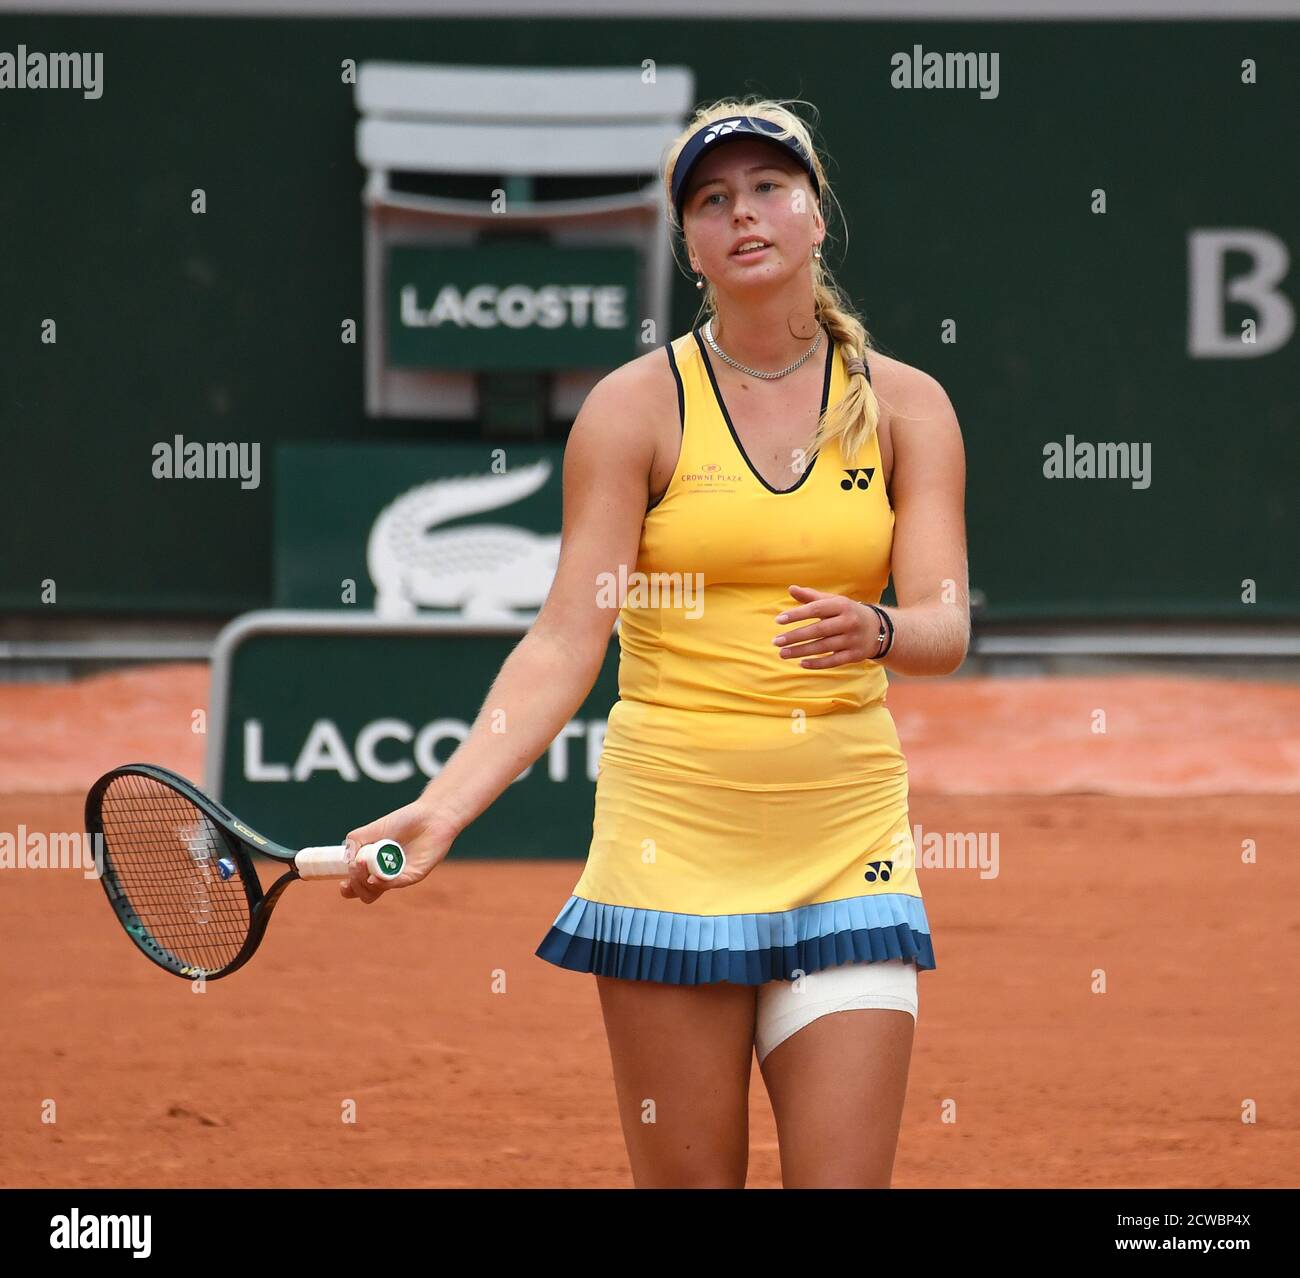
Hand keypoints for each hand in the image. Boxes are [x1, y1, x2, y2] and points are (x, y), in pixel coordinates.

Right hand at [339, 800, 457, 904]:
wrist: (430, 816)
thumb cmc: (402, 821)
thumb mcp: (371, 830)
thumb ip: (354, 843)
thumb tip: (346, 862)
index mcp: (372, 866)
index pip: (356, 886)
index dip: (347, 889)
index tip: (343, 881)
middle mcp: (384, 875)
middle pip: (363, 893)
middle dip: (354, 883)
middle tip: (357, 864)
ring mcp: (398, 877)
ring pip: (374, 893)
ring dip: (363, 883)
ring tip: (363, 865)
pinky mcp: (412, 875)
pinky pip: (395, 884)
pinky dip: (382, 882)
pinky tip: (375, 877)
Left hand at [772, 584, 887, 668]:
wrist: (879, 628)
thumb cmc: (846, 612)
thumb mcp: (833, 601)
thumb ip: (811, 597)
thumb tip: (790, 588)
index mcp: (841, 605)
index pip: (816, 609)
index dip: (796, 614)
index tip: (778, 620)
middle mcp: (849, 622)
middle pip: (818, 630)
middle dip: (795, 637)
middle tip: (776, 641)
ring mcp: (853, 639)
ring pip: (823, 647)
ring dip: (801, 651)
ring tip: (782, 653)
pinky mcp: (855, 655)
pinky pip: (833, 660)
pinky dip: (817, 663)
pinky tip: (801, 663)